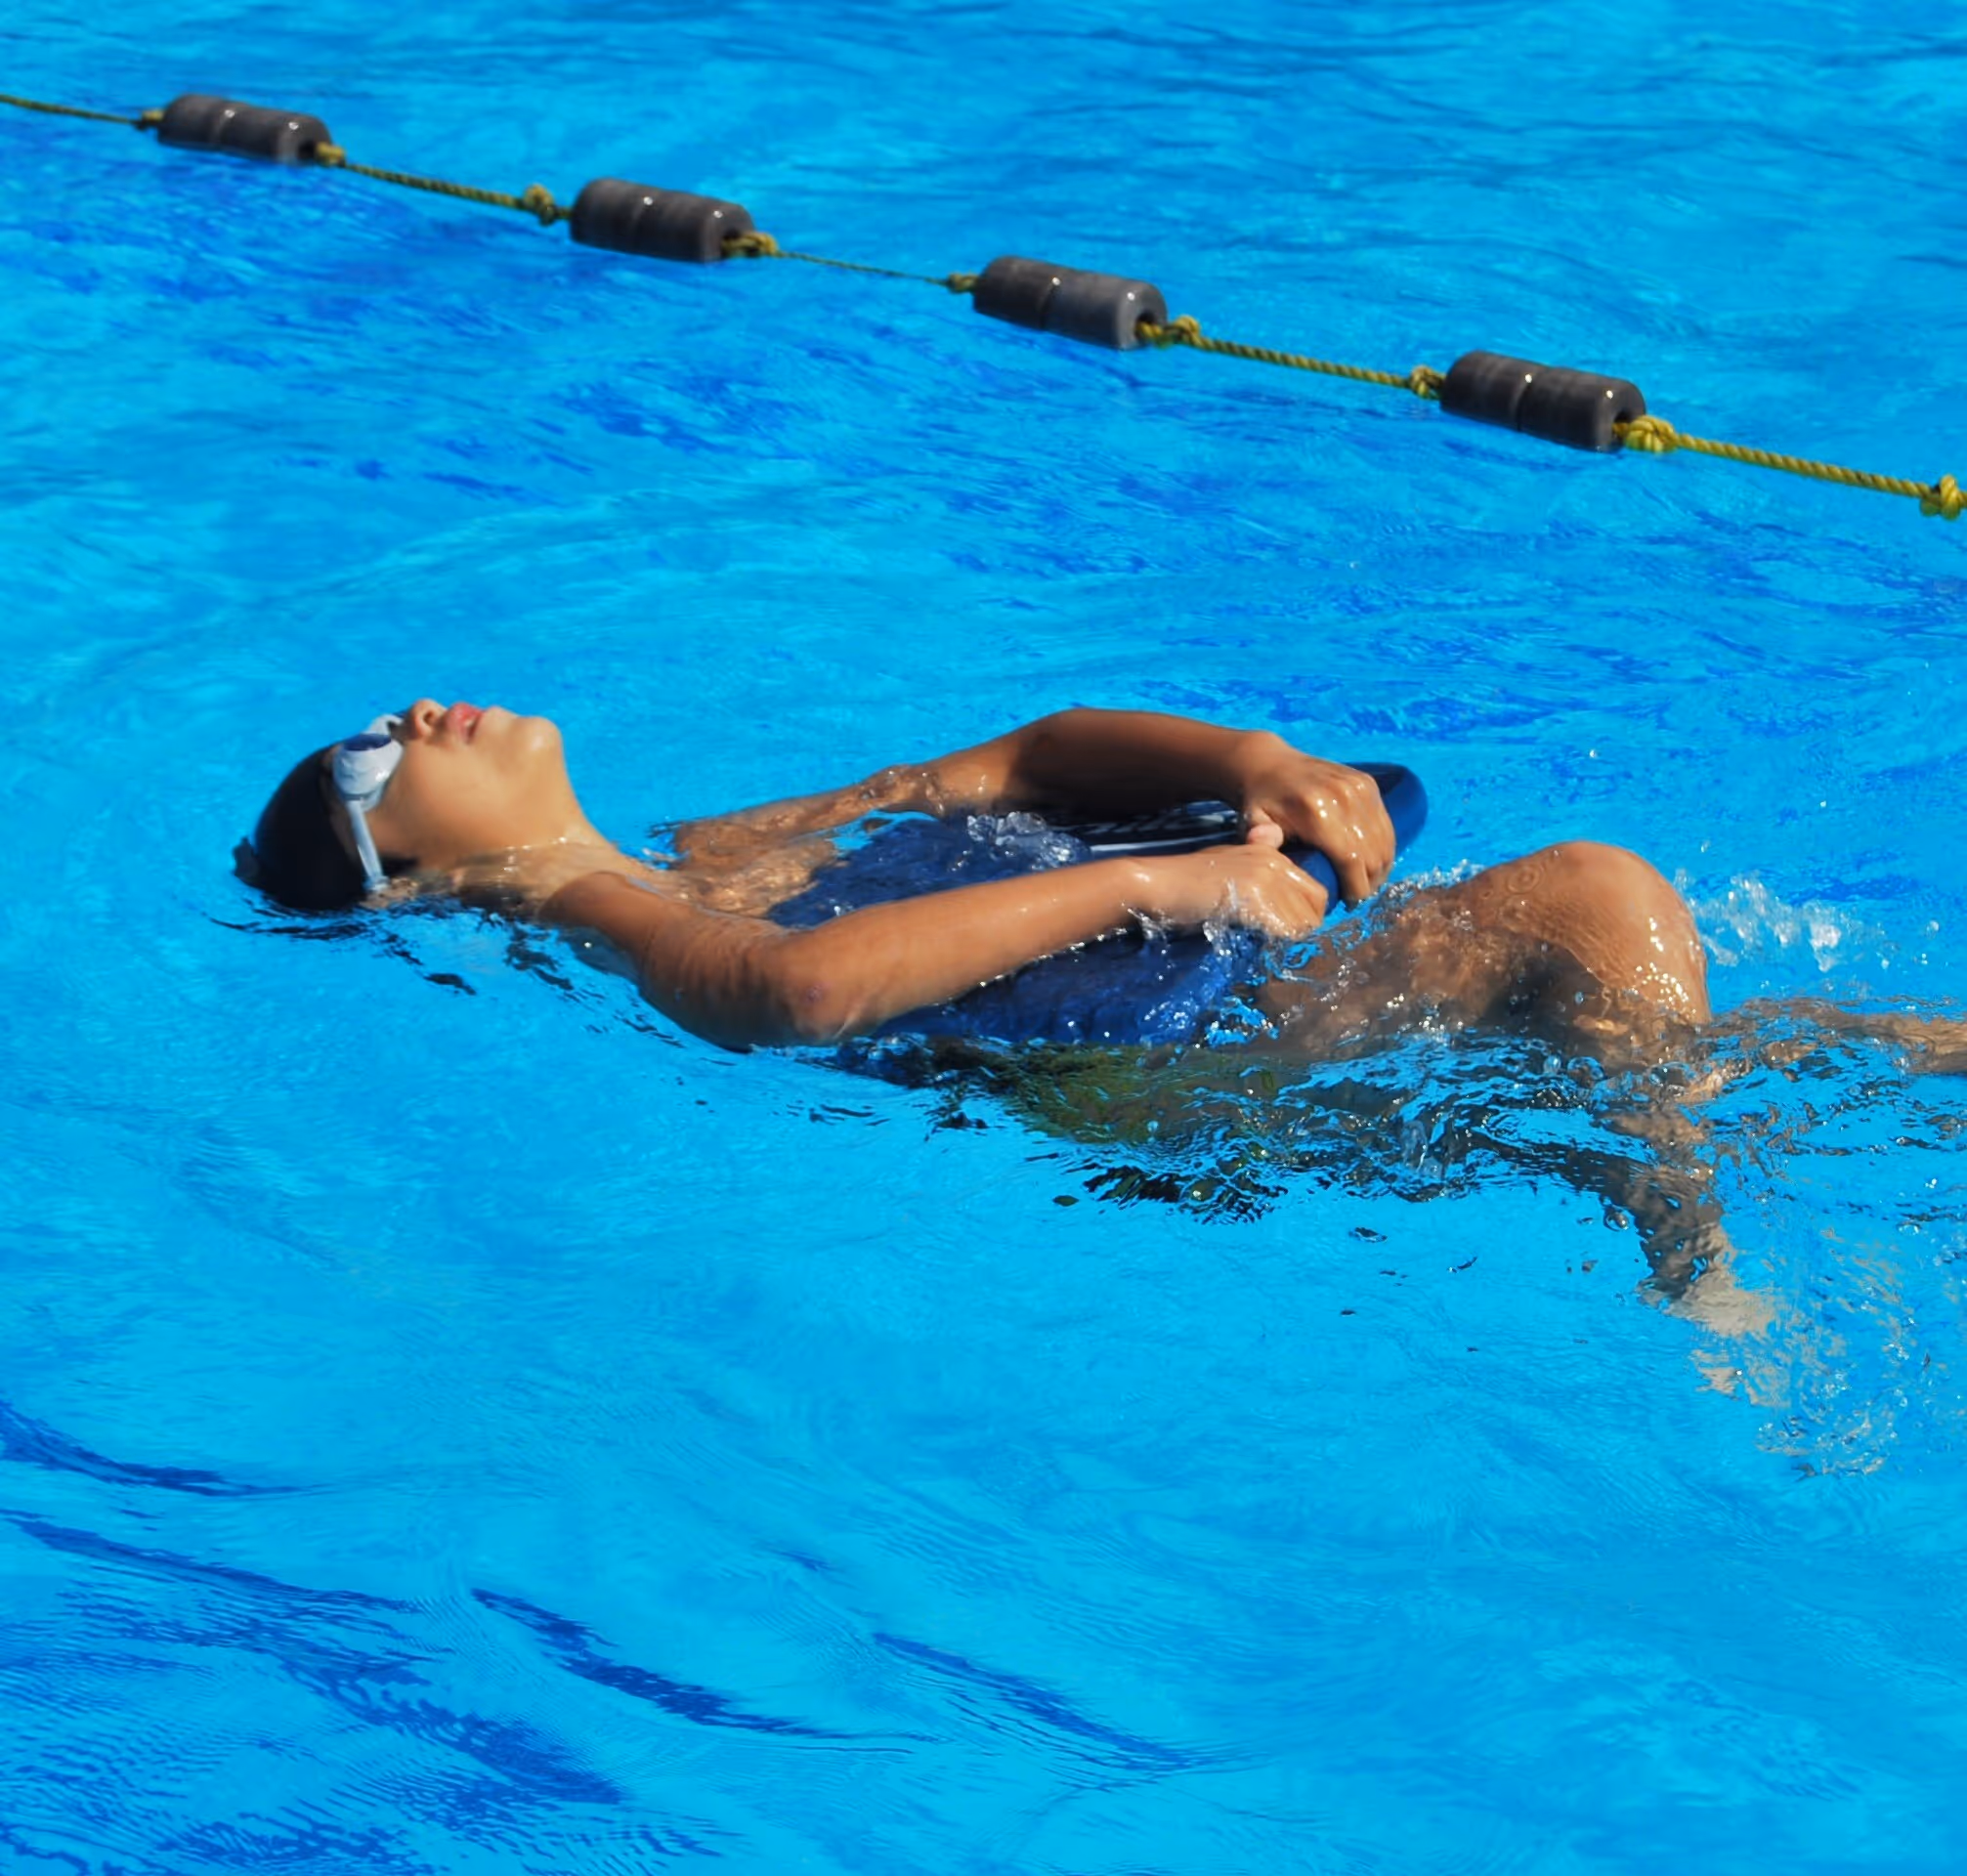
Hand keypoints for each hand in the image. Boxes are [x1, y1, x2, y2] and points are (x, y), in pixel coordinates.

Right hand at [1135, 843, 1329, 938]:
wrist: (1158, 885)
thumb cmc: (1185, 880)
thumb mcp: (1225, 863)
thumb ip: (1255, 870)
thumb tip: (1275, 880)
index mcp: (1271, 854)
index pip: (1314, 891)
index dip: (1305, 915)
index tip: (1287, 929)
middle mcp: (1275, 863)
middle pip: (1315, 907)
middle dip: (1301, 929)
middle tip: (1277, 941)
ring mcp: (1267, 881)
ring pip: (1302, 924)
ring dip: (1286, 940)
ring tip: (1262, 941)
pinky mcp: (1257, 901)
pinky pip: (1285, 932)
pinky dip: (1274, 943)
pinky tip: (1254, 941)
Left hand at [1232, 733, 1395, 904]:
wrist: (1270, 765)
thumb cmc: (1260, 803)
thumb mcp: (1253, 822)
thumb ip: (1259, 838)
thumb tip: (1263, 843)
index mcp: (1316, 811)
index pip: (1351, 860)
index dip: (1356, 887)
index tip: (1349, 903)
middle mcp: (1344, 797)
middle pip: (1373, 854)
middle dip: (1369, 882)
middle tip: (1356, 896)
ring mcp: (1359, 788)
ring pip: (1384, 841)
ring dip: (1380, 867)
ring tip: (1364, 882)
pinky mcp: (1368, 784)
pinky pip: (1385, 825)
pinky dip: (1382, 847)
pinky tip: (1369, 862)